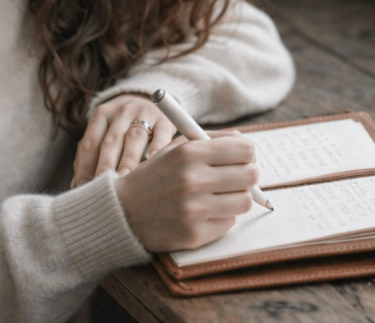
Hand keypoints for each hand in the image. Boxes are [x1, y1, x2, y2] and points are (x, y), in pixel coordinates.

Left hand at [71, 93, 176, 186]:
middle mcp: (121, 112)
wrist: (149, 101)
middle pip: (111, 140)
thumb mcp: (104, 134)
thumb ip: (90, 158)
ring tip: (125, 178)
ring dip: (129, 159)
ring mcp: (143, 113)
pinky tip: (154, 161)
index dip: (85, 166)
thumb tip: (78, 186)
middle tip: (104, 186)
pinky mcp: (163, 119)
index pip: (90, 143)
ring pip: (134, 137)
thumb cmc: (121, 128)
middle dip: (106, 164)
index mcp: (100, 116)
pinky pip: (160, 133)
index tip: (84, 187)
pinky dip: (158, 147)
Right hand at [114, 133, 258, 251]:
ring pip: (244, 201)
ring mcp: (194, 210)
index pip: (245, 150)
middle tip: (236, 178)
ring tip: (218, 195)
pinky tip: (204, 212)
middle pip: (250, 175)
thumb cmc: (155, 176)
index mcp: (189, 153)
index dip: (247, 154)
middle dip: (247, 175)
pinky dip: (221, 217)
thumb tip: (246, 142)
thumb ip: (212, 140)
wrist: (123, 211)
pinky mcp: (194, 234)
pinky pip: (229, 223)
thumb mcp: (176, 148)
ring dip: (235, 198)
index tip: (241, 158)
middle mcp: (192, 180)